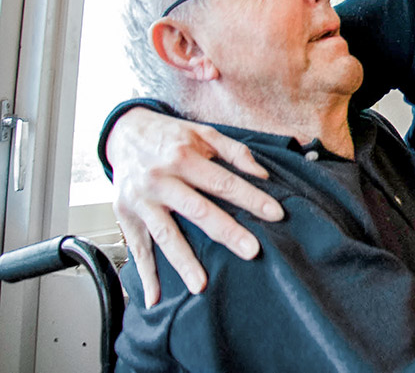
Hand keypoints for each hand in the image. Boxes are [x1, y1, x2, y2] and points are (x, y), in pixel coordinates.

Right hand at [109, 108, 284, 306]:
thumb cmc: (170, 135)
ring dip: (184, 262)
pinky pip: (137, 249)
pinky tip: (155, 298)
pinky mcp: (126, 217)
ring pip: (166, 235)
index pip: (223, 182)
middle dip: (226, 232)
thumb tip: (261, 174)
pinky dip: (145, 275)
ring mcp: (142, 201)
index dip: (251, 198)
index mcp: (183, 157)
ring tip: (202, 285)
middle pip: (198, 211)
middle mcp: (161, 180)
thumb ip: (234, 151)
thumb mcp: (203, 133)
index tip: (275, 214)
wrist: (124, 133)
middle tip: (251, 250)